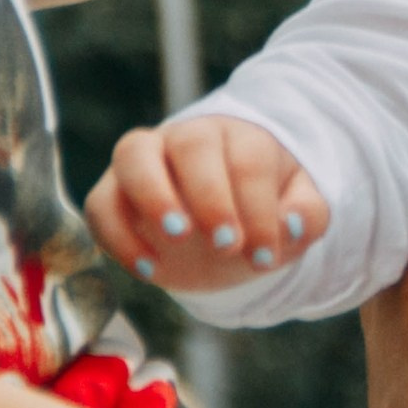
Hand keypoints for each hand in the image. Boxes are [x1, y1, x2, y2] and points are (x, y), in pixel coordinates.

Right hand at [86, 115, 327, 291]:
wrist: (221, 228)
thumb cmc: (260, 214)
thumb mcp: (295, 215)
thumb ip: (306, 216)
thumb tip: (292, 224)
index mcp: (241, 138)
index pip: (247, 159)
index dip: (257, 207)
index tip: (263, 254)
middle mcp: (188, 139)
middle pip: (192, 142)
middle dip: (210, 194)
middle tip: (226, 244)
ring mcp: (145, 161)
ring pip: (134, 153)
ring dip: (154, 194)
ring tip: (179, 238)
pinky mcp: (112, 193)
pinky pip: (101, 202)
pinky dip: (117, 235)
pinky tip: (150, 269)